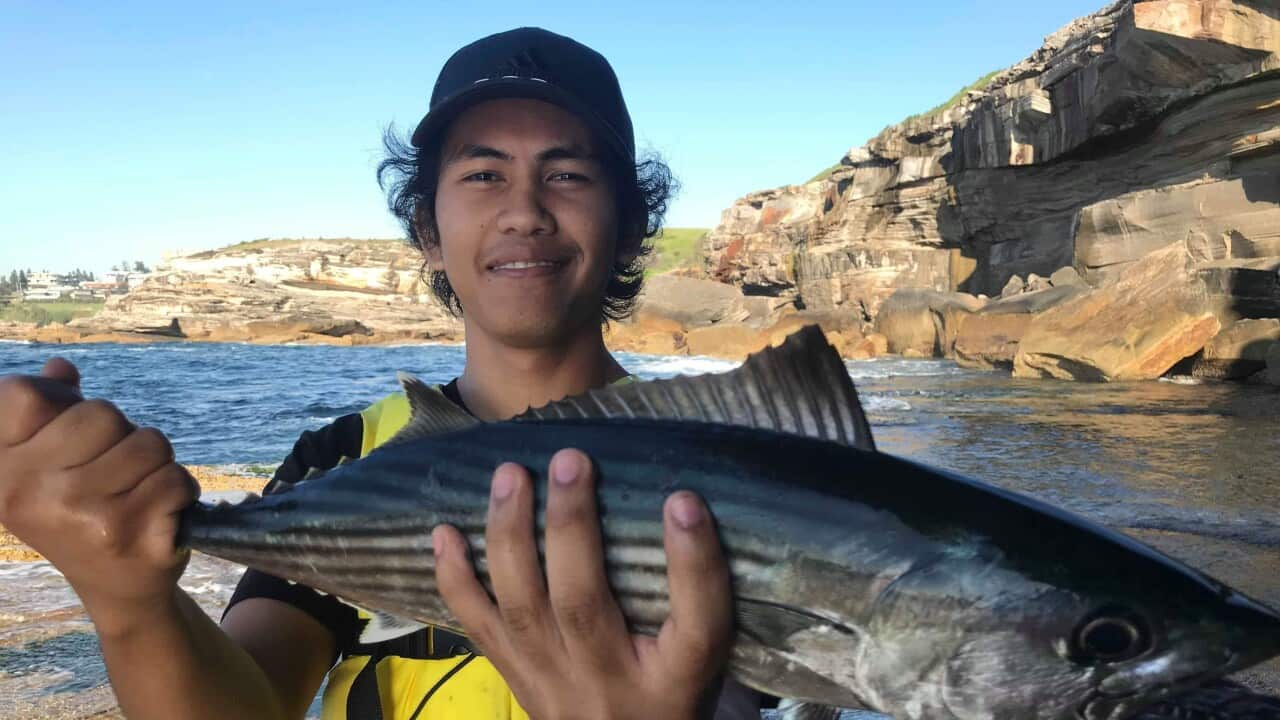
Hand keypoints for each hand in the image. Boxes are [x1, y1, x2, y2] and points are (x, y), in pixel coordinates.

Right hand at [0, 358, 198, 634]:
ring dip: (156, 463)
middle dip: (122, 435)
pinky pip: (176, 478)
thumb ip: (53, 413)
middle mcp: (30, 493)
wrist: (117, 587)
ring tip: (138, 493)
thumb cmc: (86, 511)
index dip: (62, 402)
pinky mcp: (130, 535)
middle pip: (102, 414)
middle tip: (114, 472)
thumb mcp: (52, 464)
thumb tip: (60, 369)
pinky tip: (159, 514)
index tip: (69, 436)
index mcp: (2, 471)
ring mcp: (81, 516)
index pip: (25, 396)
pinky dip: (180, 490)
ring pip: (149, 443)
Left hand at [433, 448, 733, 719]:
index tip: (683, 499)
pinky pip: (478, 628)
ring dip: (510, 535)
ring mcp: (553, 683)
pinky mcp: (515, 678)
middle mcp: (609, 681)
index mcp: (677, 678)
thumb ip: (695, 596)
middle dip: (571, 526)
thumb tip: (681, 500)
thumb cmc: (668, 693)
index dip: (691, 561)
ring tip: (511, 475)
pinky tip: (444, 532)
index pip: (697, 621)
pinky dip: (455, 578)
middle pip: (584, 602)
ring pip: (521, 607)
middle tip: (571, 461)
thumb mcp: (702, 659)